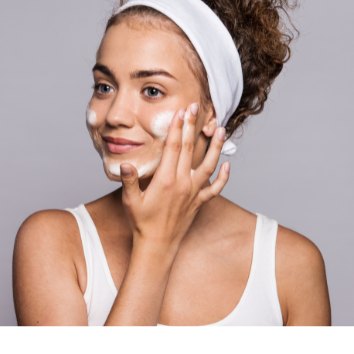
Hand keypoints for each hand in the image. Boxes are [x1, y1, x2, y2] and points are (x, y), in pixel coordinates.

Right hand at [118, 102, 230, 251]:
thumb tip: (126, 164)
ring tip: (220, 129)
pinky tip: (227, 165)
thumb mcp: (130, 201)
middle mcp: (182, 184)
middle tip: (197, 107)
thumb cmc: (141, 223)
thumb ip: (130, 180)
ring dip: (215, 147)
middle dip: (193, 127)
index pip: (173, 147)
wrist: (157, 246)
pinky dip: (224, 178)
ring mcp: (193, 193)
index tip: (181, 111)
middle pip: (189, 149)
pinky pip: (215, 189)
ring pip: (209, 165)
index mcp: (165, 180)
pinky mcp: (199, 203)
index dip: (177, 127)